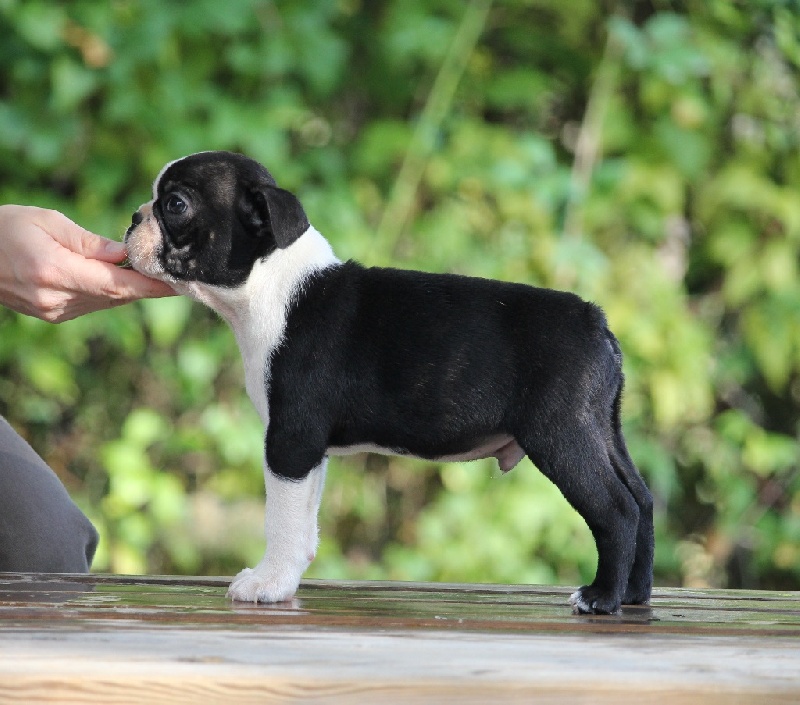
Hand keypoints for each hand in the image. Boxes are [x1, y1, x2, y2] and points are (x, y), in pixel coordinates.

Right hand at [0, 205, 175, 322]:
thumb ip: (88, 241)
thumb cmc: (5, 228)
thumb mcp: (46, 221)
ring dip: (128, 288)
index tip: (177, 284)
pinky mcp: (52, 315)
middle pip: (116, 296)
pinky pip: (91, 304)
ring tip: (150, 272)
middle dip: (146, 286)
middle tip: (176, 274)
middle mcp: (56, 298)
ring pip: (106, 302)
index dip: (150, 286)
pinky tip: (116, 277)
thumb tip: (124, 254)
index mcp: (55, 271)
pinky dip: (108, 292)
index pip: (115, 284)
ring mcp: (53, 311)